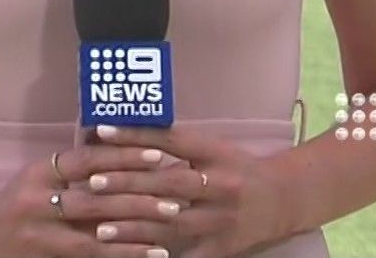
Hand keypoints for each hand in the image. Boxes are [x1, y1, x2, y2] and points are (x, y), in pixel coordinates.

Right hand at [0, 138, 187, 257]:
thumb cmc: (17, 203)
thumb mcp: (37, 177)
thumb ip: (72, 168)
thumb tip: (124, 147)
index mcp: (38, 172)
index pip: (86, 159)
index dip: (122, 155)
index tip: (158, 153)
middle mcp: (37, 201)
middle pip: (95, 197)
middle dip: (139, 194)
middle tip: (176, 193)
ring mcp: (42, 234)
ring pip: (97, 230)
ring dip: (138, 226)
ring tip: (172, 220)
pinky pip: (93, 256)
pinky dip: (124, 253)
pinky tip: (153, 252)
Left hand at [90, 125, 290, 257]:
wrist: (282, 200)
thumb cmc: (235, 168)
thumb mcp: (211, 148)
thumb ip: (173, 143)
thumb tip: (120, 133)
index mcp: (215, 154)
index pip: (173, 139)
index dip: (137, 134)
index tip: (102, 131)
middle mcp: (221, 186)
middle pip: (170, 184)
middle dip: (129, 184)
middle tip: (93, 184)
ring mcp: (221, 221)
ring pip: (174, 226)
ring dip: (135, 228)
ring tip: (101, 229)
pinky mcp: (221, 249)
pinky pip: (185, 256)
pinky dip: (157, 257)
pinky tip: (131, 257)